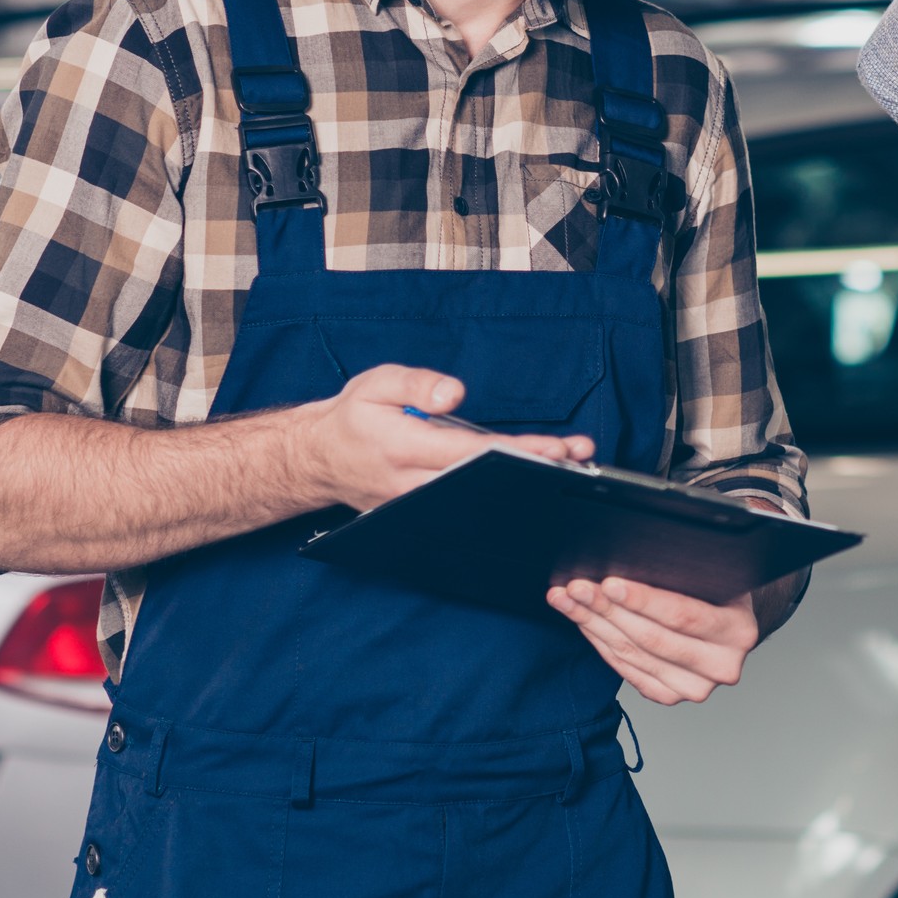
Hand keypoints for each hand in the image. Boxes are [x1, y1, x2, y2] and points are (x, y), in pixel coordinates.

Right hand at [296, 364, 593, 510]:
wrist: (319, 458)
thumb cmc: (354, 418)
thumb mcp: (377, 384)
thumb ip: (418, 385)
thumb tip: (455, 394)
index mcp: (405, 450)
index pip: (472, 455)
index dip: (516, 452)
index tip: (554, 448)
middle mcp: (414, 486)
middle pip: (485, 483)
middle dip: (535, 469)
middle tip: (578, 456)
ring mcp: (420, 506)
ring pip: (480, 499)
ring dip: (525, 483)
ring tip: (569, 464)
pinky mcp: (425, 513)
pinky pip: (468, 506)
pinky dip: (502, 494)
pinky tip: (535, 481)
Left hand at [547, 575, 760, 705]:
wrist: (727, 625)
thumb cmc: (717, 592)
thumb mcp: (715, 575)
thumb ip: (686, 572)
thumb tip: (633, 555)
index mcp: (738, 631)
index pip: (683, 615)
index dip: (642, 600)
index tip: (608, 583)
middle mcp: (721, 665)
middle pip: (651, 638)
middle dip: (607, 610)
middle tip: (576, 588)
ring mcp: (696, 687)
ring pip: (633, 654)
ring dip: (594, 625)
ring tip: (568, 600)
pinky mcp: (671, 696)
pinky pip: (627, 670)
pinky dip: (601, 644)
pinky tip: (584, 622)